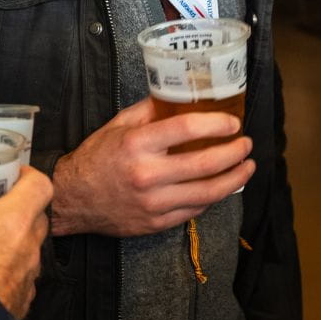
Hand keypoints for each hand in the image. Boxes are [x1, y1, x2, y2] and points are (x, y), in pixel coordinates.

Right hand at [0, 166, 51, 319]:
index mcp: (13, 221)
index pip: (40, 187)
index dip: (29, 176)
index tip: (14, 175)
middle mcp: (28, 249)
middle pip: (38, 218)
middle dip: (20, 210)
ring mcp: (26, 278)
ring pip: (30, 251)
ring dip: (15, 244)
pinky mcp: (19, 302)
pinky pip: (22, 281)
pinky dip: (9, 274)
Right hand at [48, 97, 253, 237]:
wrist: (73, 199)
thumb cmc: (96, 158)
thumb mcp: (118, 125)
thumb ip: (150, 111)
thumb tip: (181, 97)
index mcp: (137, 144)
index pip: (186, 129)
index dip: (216, 124)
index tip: (232, 122)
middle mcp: (147, 174)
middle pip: (204, 163)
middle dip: (234, 153)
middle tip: (246, 144)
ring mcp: (153, 202)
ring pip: (207, 193)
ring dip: (234, 179)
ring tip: (247, 167)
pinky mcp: (157, 222)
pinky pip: (195, 210)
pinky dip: (212, 197)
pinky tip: (222, 186)